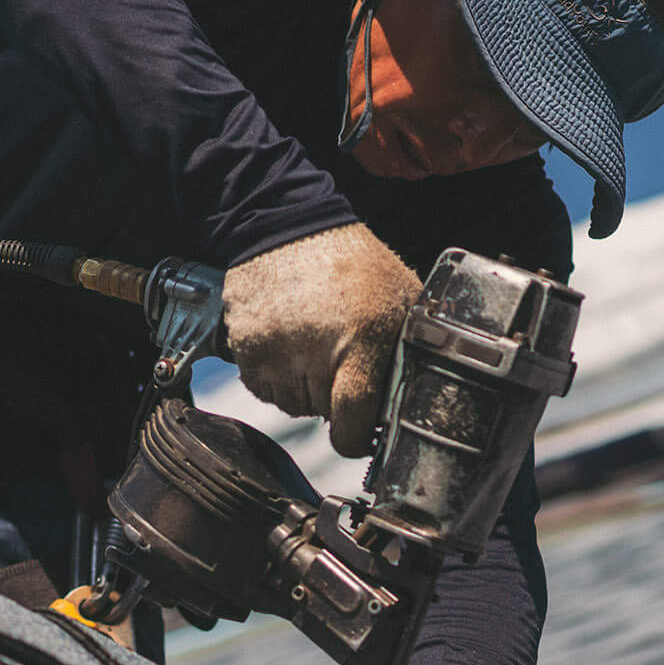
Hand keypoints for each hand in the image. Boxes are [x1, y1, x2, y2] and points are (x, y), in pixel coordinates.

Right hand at [223, 222, 420, 455]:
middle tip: (340, 361)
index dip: (357, 438)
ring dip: (303, 388)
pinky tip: (288, 343)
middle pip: (322, 414)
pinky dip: (275, 376)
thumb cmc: (353, 262)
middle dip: (334, 400)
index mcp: (360, 343)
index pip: (352, 423)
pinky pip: (261, 388)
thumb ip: (410, 348)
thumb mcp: (400, 296)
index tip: (362, 435)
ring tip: (313, 346)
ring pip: (291, 405)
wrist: (287, 226)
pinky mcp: (245, 347)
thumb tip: (418, 397)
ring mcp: (273, 351)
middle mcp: (312, 352)